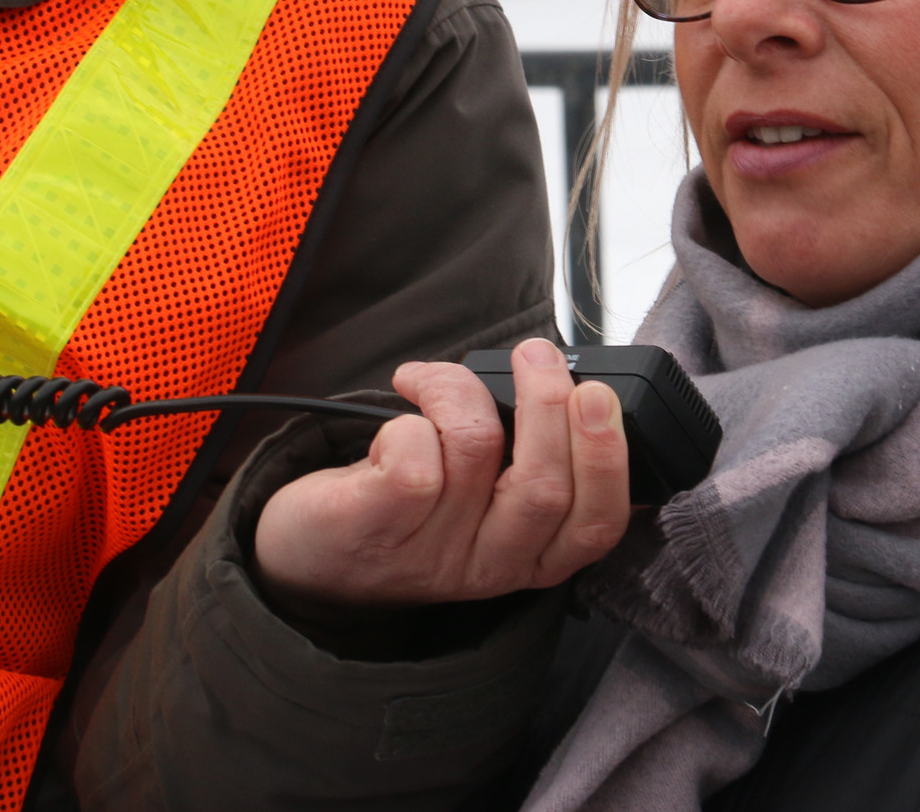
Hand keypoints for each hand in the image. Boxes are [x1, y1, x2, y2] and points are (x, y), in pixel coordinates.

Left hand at [252, 337, 631, 606]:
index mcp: (531, 555)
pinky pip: (415, 458)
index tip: (598, 396)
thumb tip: (573, 383)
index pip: (595, 525)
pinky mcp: (375, 528)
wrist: (312, 554)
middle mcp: (489, 565)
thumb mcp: (488, 495)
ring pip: (475, 450)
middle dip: (548, 404)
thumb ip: (533, 456)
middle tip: (536, 355)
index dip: (606, 459)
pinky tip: (401, 404)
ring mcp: (431, 553)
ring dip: (461, 389)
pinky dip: (415, 410)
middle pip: (544, 488)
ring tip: (438, 377)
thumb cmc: (412, 506)